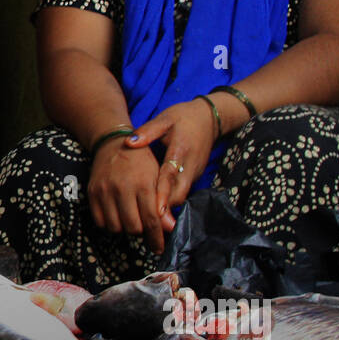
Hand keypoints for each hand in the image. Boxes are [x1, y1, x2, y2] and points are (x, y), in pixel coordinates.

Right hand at [87, 139, 166, 253]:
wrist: (113, 143)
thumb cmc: (141, 161)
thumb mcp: (157, 177)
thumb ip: (163, 204)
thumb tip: (170, 228)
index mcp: (143, 184)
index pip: (151, 220)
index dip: (156, 238)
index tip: (159, 248)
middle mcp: (122, 188)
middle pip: (133, 227)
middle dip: (141, 232)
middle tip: (144, 226)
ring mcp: (105, 191)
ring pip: (115, 228)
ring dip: (124, 228)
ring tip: (130, 218)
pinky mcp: (92, 193)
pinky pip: (100, 221)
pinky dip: (109, 224)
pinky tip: (117, 215)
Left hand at [126, 99, 216, 222]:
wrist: (209, 119)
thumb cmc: (183, 118)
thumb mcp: (165, 119)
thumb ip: (148, 132)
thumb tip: (129, 143)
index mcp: (181, 151)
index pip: (171, 176)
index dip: (163, 193)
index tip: (154, 209)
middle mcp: (190, 167)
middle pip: (178, 194)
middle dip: (164, 208)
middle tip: (145, 221)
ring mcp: (194, 174)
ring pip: (181, 196)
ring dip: (166, 207)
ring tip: (147, 220)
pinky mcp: (194, 177)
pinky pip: (181, 192)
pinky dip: (169, 201)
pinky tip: (155, 209)